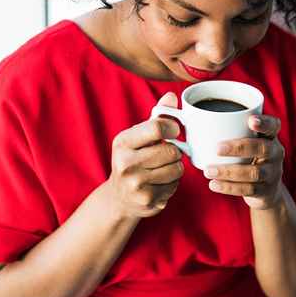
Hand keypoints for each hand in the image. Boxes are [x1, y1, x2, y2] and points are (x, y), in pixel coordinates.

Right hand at [106, 92, 185, 218]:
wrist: (119, 197)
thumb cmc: (132, 160)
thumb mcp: (138, 137)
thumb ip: (157, 117)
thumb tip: (172, 96)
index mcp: (122, 142)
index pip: (156, 127)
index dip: (172, 128)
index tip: (174, 132)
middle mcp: (125, 163)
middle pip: (171, 151)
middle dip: (174, 152)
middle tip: (166, 154)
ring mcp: (135, 184)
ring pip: (177, 169)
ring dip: (175, 168)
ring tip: (162, 169)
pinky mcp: (147, 200)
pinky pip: (175, 186)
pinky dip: (172, 183)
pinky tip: (159, 183)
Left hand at [203, 115, 284, 209]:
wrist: (265, 190)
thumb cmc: (246, 157)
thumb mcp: (244, 142)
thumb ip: (226, 129)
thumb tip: (185, 116)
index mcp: (269, 137)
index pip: (273, 125)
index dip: (264, 122)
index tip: (250, 120)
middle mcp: (275, 153)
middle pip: (263, 148)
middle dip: (239, 147)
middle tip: (217, 148)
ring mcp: (273, 173)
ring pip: (254, 172)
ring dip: (228, 171)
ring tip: (208, 171)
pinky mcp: (266, 191)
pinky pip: (248, 189)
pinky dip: (229, 187)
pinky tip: (213, 184)